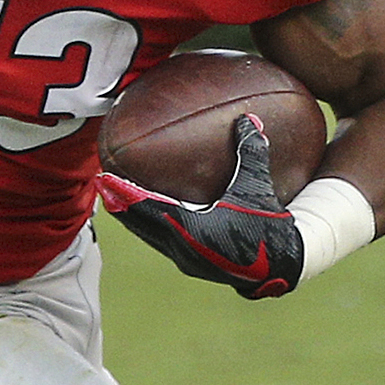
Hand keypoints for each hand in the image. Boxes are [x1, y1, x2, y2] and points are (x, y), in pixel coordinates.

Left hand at [97, 115, 304, 299]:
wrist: (283, 266)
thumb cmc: (271, 224)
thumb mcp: (259, 186)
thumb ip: (251, 152)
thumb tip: (247, 118)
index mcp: (192, 229)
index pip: (147, 209)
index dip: (124, 195)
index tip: (105, 180)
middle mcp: (182, 247)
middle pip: (139, 225)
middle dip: (119, 205)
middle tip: (101, 184)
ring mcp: (185, 259)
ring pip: (149, 236)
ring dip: (132, 218)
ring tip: (115, 199)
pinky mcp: (192, 264)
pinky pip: (163, 242)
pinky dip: (150, 227)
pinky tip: (148, 214)